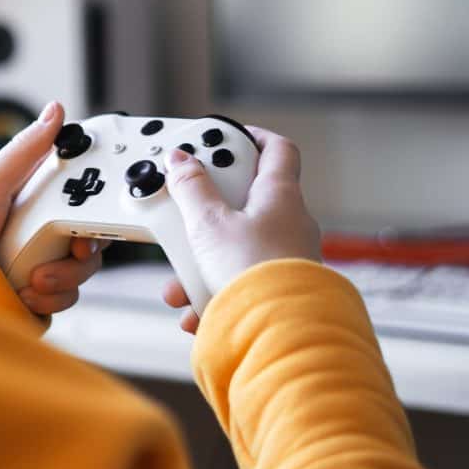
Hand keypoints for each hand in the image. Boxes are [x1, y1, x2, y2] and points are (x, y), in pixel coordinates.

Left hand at [0, 102, 105, 315]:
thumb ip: (25, 151)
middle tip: (69, 251)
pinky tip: (23, 292)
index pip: (92, 198)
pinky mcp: (45, 290)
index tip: (95, 216)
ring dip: (62, 277)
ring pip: (85, 270)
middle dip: (83, 251)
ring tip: (31, 277)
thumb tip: (55, 111)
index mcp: (46, 198)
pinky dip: (49, 298)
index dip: (103, 207)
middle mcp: (52, 229)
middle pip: (96, 237)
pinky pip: (68, 296)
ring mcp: (50, 261)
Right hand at [161, 126, 321, 334]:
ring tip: (179, 284)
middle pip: (244, 202)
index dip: (251, 137)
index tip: (222, 139)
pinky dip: (211, 293)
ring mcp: (285, 257)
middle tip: (184, 214)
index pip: (277, 150)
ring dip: (201, 264)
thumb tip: (182, 160)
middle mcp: (290, 223)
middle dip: (206, 213)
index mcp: (280, 195)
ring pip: (235, 248)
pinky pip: (238, 281)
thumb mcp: (209, 223)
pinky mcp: (276, 288)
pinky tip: (195, 310)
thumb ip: (192, 188)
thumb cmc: (256, 272)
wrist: (280, 331)